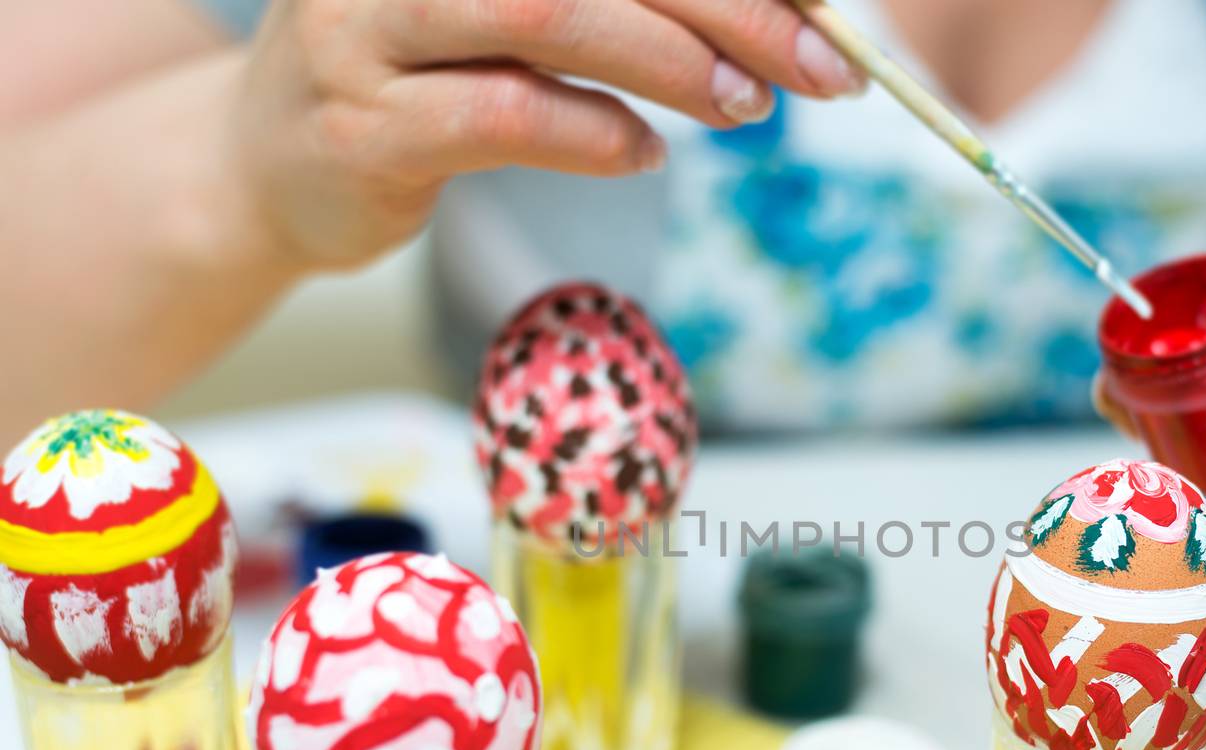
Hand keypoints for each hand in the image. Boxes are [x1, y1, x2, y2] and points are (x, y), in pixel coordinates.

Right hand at [228, 0, 865, 267]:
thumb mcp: (516, 9)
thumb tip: (784, 13)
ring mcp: (366, 21)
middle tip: (822, 64)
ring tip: (748, 107)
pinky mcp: (360, 123)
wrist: (269, 164)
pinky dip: (594, 135)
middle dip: (731, 5)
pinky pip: (501, 115)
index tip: (822, 4)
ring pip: (544, 11)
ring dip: (669, 62)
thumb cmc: (423, 74)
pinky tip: (642, 154)